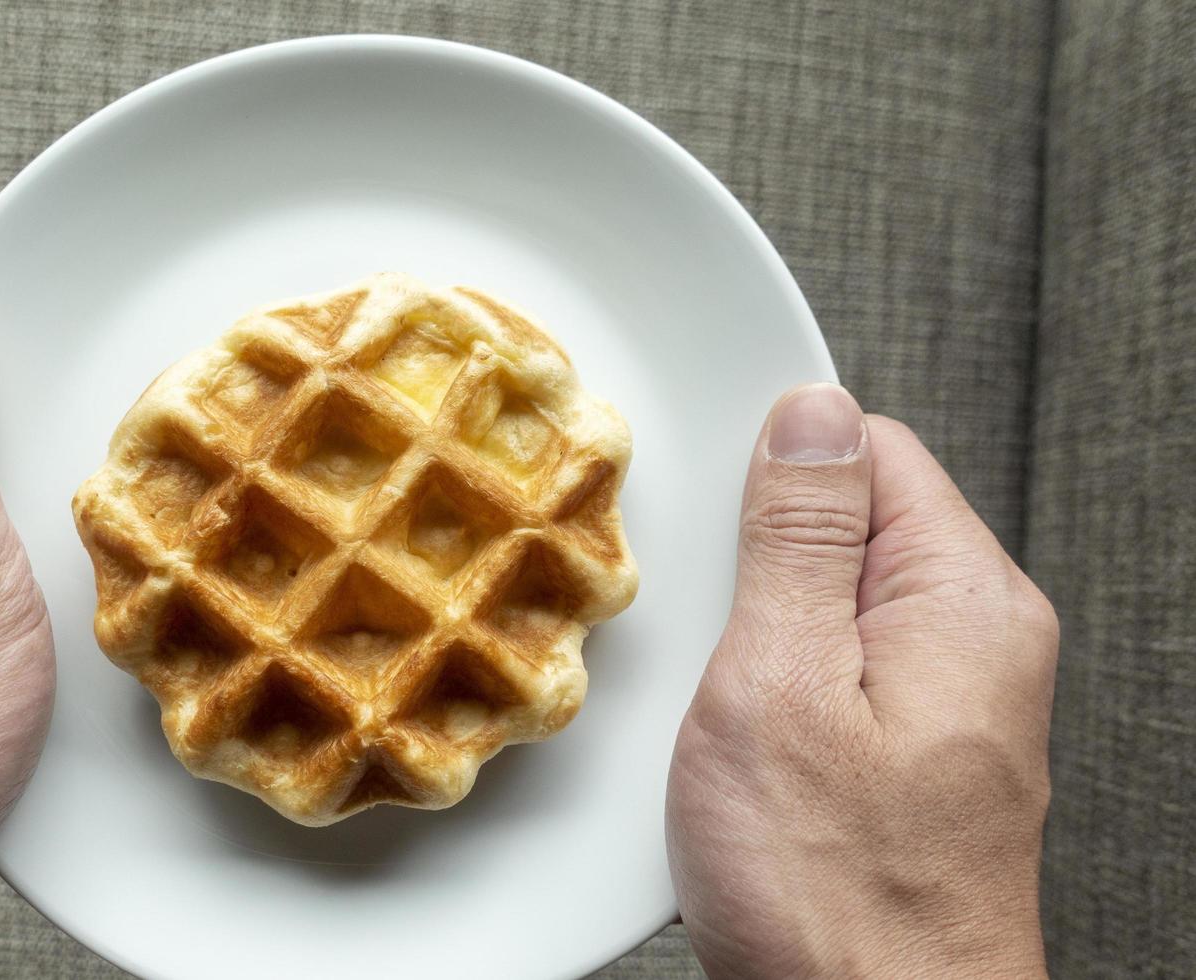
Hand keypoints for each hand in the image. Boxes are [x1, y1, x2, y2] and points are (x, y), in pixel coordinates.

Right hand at [666, 384, 1057, 978]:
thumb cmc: (832, 891)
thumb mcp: (782, 681)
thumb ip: (801, 536)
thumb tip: (812, 415)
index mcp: (963, 598)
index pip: (870, 449)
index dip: (775, 472)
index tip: (718, 530)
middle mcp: (976, 640)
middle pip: (851, 526)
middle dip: (760, 564)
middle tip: (718, 648)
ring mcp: (949, 702)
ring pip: (832, 604)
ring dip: (760, 635)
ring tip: (730, 714)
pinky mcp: (913, 753)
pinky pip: (836, 673)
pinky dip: (777, 689)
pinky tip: (747, 750)